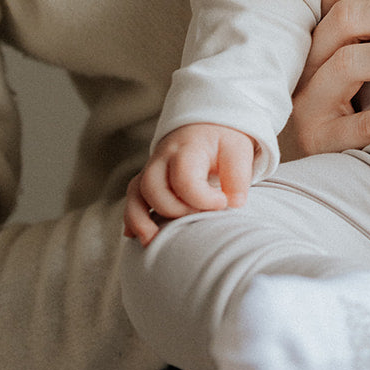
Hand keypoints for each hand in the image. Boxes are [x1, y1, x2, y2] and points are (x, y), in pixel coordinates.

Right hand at [123, 123, 256, 244]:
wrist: (207, 127)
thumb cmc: (222, 142)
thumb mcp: (238, 150)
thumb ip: (238, 176)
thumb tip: (234, 203)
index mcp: (187, 148)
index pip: (184, 178)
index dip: (203, 199)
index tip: (223, 203)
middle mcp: (163, 159)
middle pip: (153, 187)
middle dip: (174, 210)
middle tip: (200, 215)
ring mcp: (152, 170)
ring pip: (135, 194)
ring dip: (141, 220)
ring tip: (151, 242)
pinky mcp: (147, 182)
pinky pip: (132, 200)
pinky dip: (132, 219)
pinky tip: (136, 237)